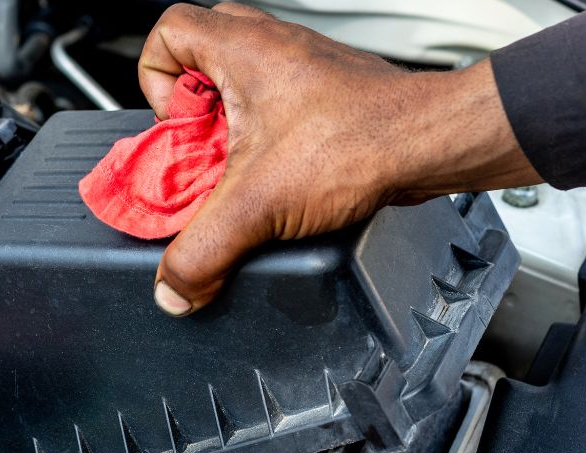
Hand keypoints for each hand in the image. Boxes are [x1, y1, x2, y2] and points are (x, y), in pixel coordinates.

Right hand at [140, 3, 540, 315]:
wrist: (430, 143)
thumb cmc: (363, 139)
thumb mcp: (258, 206)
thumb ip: (203, 251)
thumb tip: (173, 287)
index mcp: (242, 49)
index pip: (167, 32)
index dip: (156, 83)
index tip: (176, 130)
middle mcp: (272, 47)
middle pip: (201, 54)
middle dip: (193, 110)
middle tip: (203, 151)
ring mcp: (302, 67)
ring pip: (242, 82)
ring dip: (233, 126)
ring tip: (241, 169)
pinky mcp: (327, 95)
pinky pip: (278, 104)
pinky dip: (269, 138)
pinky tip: (281, 178)